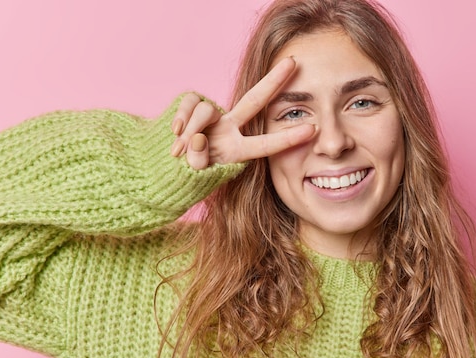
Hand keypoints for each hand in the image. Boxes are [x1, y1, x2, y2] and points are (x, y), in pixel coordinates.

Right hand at [170, 57, 315, 168]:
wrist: (163, 165)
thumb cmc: (184, 175)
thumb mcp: (195, 176)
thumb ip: (198, 161)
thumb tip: (198, 138)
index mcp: (237, 150)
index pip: (265, 144)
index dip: (287, 138)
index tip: (313, 130)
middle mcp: (229, 128)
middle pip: (253, 100)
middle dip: (273, 81)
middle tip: (293, 63)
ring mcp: (211, 116)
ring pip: (206, 110)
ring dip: (190, 131)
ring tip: (178, 152)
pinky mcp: (192, 105)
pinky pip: (190, 102)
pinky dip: (181, 117)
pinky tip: (175, 132)